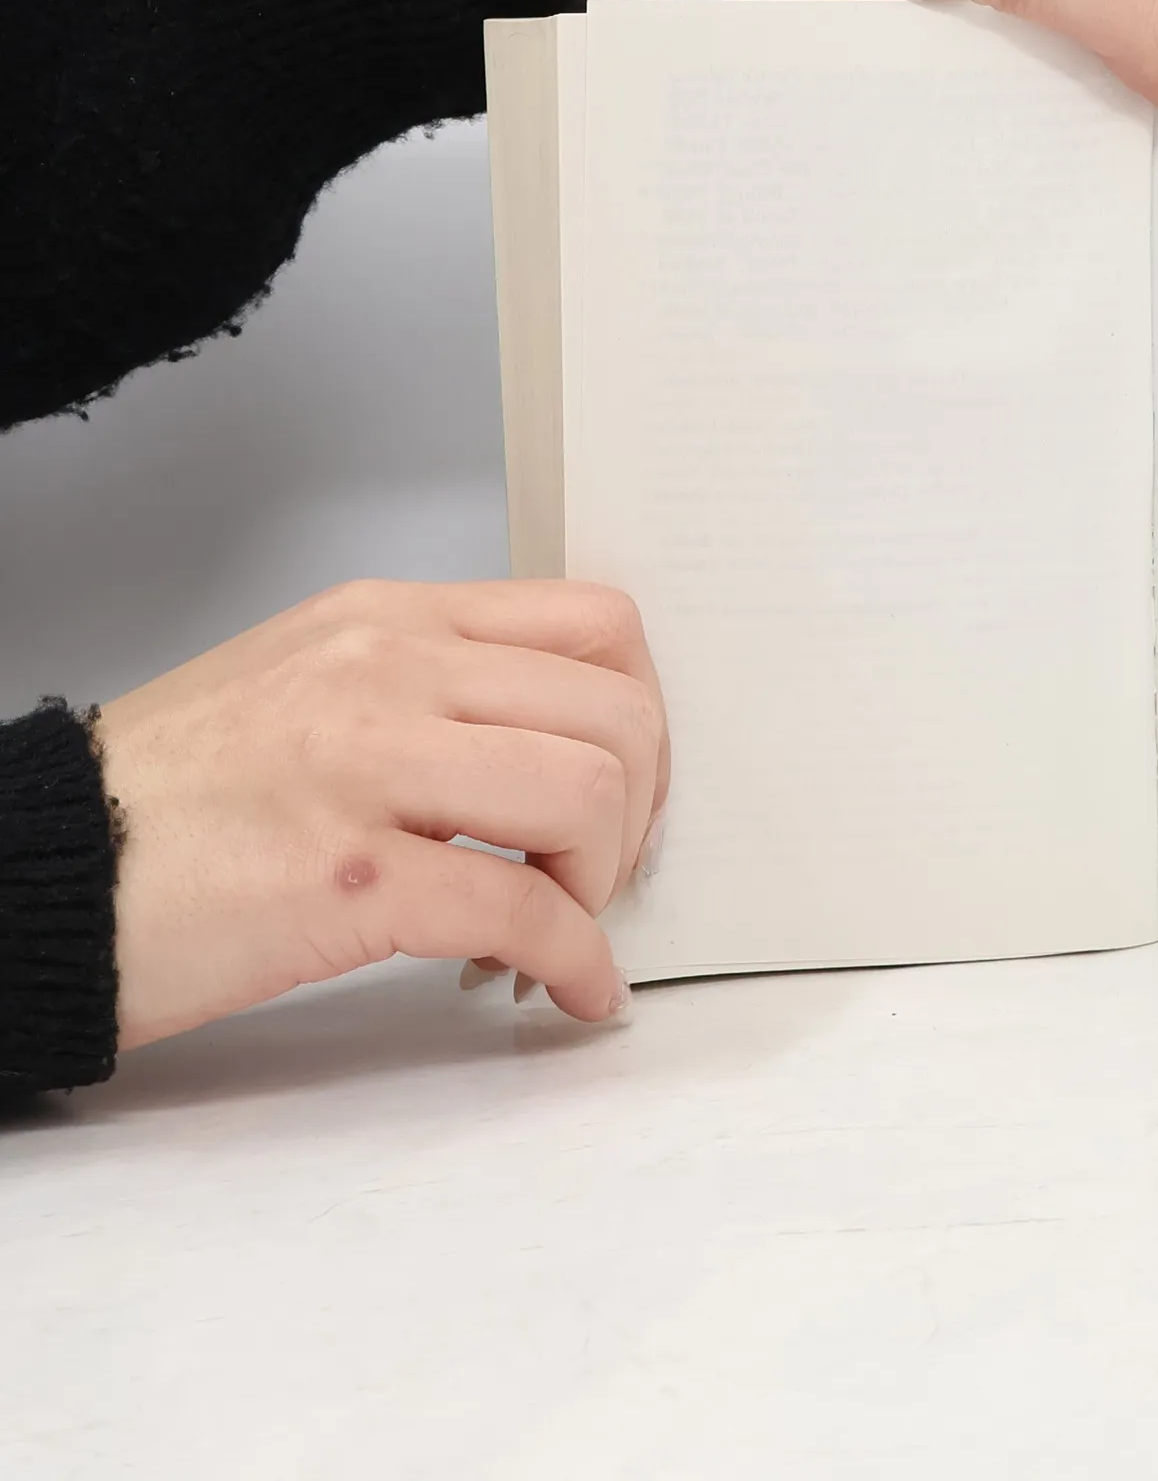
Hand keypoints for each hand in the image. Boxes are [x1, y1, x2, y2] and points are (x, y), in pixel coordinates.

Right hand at [96, 579, 667, 1047]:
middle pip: (617, 715)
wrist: (40, 869)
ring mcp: (365, 766)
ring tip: (555, 922)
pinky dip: (575, 961)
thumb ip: (438, 690)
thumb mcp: (313, 683)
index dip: (645, 716)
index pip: (596, 627)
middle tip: (600, 870)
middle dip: (639, 812)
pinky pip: (523, 910)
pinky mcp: (345, 877)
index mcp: (392, 620)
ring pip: (588, 795)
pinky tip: (569, 989)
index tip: (629, 784)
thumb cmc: (176, 791)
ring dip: (602, 881)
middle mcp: (390, 671)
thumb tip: (560, 747)